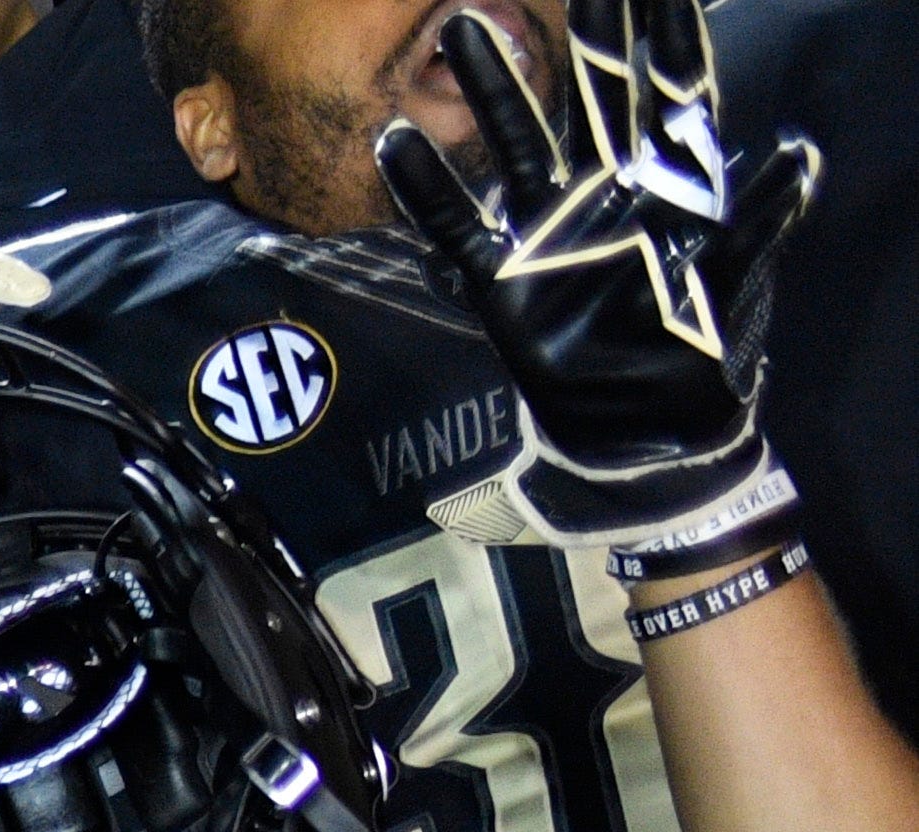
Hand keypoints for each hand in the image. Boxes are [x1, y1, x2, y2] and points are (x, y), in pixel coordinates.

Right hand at [379, 0, 812, 555]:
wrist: (652, 432)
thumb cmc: (700, 349)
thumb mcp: (736, 279)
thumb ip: (758, 219)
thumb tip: (798, 156)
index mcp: (669, 187)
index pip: (671, 89)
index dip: (666, 32)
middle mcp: (607, 195)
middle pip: (593, 96)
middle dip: (585, 34)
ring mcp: (551, 233)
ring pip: (519, 143)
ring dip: (492, 87)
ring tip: (462, 25)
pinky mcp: (506, 284)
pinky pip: (459, 232)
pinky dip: (428, 192)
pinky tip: (391, 145)